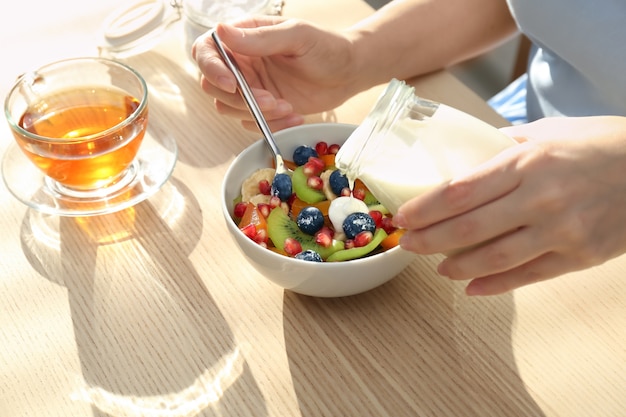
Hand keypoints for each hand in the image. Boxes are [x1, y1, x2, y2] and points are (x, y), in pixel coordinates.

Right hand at [192, 18, 358, 131]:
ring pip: (229, 107)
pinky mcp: (263, 108)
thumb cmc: (326, 47)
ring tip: (287, 107)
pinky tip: (295, 115)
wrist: (349, 72)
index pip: (207, 50)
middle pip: (213, 85)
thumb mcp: (297, 36)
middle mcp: (242, 62)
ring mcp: (251, 86)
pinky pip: (251, 122)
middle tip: (271, 100)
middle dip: (240, 98)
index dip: (211, 68)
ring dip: (256, 113)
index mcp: (244, 37)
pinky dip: (270, 125)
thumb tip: (221, 32)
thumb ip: (260, 37)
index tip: (232, 84)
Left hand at [394, 116, 625, 294]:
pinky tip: (472, 288)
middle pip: (468, 227)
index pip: (459, 191)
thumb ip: (506, 146)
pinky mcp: (579, 256)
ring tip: (437, 266)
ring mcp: (560, 230)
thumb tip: (468, 155)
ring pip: (494, 258)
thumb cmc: (600, 144)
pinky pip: (528, 276)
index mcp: (526, 162)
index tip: (403, 217)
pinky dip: (496, 285)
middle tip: (407, 245)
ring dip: (457, 266)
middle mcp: (539, 197)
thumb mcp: (550, 132)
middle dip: (429, 239)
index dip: (424, 208)